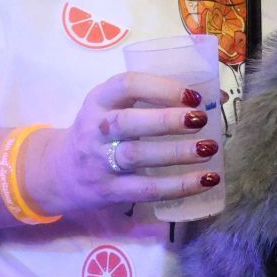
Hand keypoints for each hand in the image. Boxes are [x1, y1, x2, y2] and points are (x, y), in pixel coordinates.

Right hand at [25, 72, 221, 215]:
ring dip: (176, 152)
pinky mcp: (109, 191)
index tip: (192, 95)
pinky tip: (206, 180)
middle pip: (127, 122)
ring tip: (209, 148)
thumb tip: (219, 97)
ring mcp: (99, 161)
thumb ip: (155, 100)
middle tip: (201, 119)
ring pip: (136, 156)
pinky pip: (146, 189)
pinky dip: (178, 186)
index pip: (126, 85)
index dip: (160, 87)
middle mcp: (96, 129)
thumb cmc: (100, 133)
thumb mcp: (113, 108)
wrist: (58, 172)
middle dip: (166, 120)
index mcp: (99, 100)